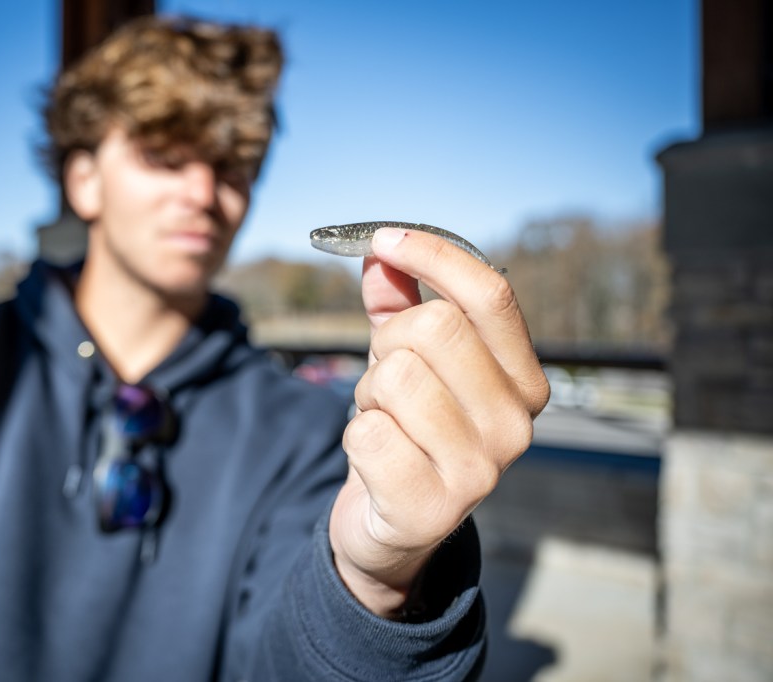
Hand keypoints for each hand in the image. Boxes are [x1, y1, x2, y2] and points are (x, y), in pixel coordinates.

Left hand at [328, 227, 549, 617]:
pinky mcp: (432, 508)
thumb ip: (397, 304)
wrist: (392, 529)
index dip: (433, 255)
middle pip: (434, 327)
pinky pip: (366, 432)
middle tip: (382, 374)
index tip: (384, 238)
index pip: (491, 295)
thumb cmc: (407, 431)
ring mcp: (480, 472)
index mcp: (524, 382)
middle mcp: (516, 426)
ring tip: (383, 421)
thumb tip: (380, 253)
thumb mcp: (406, 361)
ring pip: (395, 377)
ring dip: (368, 394)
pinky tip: (374, 459)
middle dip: (388, 341)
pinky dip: (354, 436)